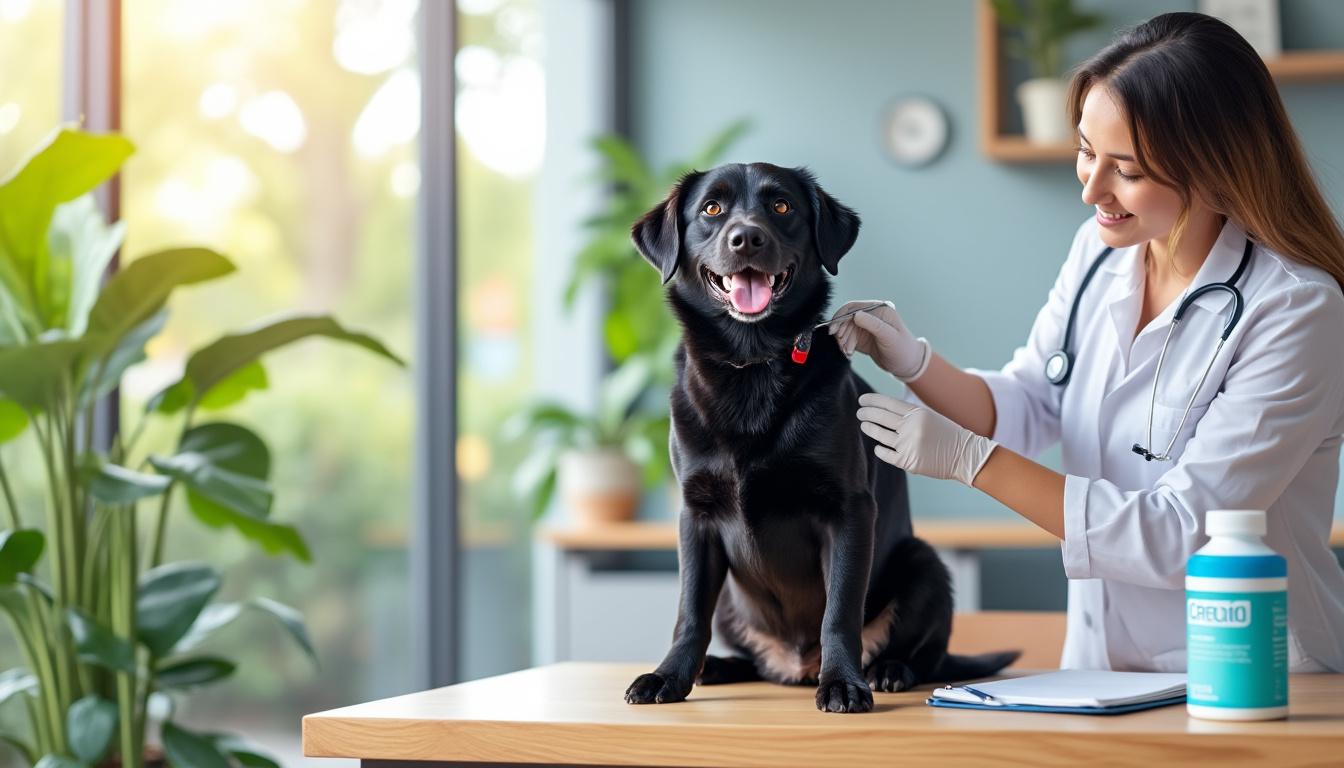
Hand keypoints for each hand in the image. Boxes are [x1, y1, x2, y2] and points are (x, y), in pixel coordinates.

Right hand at [828, 300, 930, 381]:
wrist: (906, 365)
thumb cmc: (902, 349)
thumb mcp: (889, 336)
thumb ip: (873, 325)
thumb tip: (856, 315)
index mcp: (879, 309)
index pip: (853, 307)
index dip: (841, 318)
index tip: (834, 332)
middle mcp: (870, 315)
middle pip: (846, 318)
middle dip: (842, 332)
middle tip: (843, 346)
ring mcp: (865, 326)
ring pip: (845, 329)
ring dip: (843, 341)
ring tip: (848, 352)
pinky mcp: (861, 336)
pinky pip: (846, 337)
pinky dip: (844, 345)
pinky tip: (848, 353)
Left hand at [856, 392, 997, 485]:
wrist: (966, 455)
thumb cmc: (946, 435)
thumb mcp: (929, 416)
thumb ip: (909, 414)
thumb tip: (883, 411)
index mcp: (917, 413)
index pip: (888, 403)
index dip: (872, 401)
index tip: (862, 400)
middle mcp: (911, 427)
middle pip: (881, 417)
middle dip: (867, 413)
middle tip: (859, 412)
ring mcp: (908, 444)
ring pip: (881, 435)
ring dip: (870, 429)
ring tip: (864, 425)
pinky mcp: (908, 461)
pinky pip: (887, 454)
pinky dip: (880, 450)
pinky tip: (877, 447)